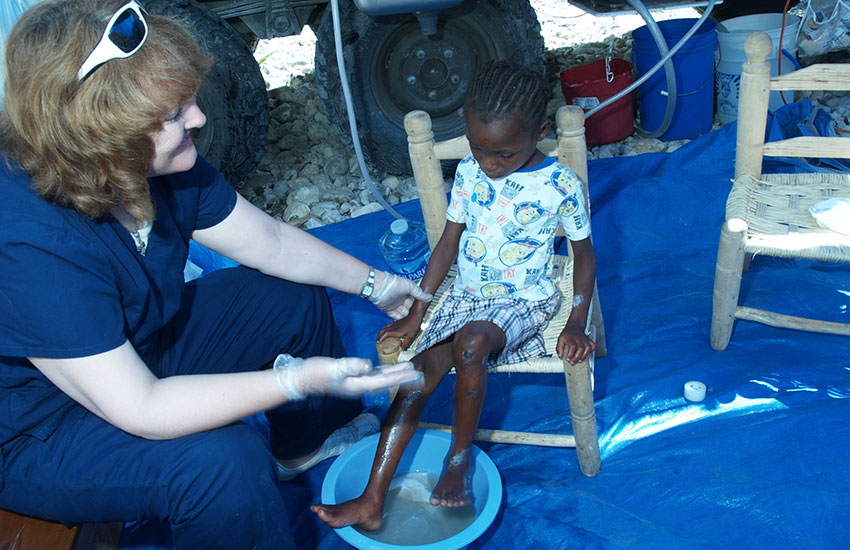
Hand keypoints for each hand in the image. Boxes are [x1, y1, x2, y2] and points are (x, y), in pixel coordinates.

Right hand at [273, 354, 423, 399]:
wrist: (302, 378)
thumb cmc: (315, 372)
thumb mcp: (332, 368)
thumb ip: (350, 367)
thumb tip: (367, 366)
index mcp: (359, 384)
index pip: (385, 380)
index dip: (401, 377)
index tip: (416, 374)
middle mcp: (361, 385)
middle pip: (388, 381)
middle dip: (405, 378)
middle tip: (422, 375)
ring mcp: (358, 382)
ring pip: (383, 378)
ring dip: (398, 374)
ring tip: (413, 370)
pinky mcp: (354, 376)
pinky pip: (376, 374)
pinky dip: (386, 372)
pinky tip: (392, 369)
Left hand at [369, 270, 431, 319]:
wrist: (379, 287)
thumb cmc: (394, 283)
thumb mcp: (410, 287)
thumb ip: (420, 293)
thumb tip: (430, 297)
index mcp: (407, 292)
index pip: (416, 300)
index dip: (420, 304)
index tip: (425, 309)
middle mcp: (402, 299)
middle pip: (410, 308)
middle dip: (414, 312)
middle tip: (419, 317)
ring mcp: (395, 305)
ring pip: (404, 314)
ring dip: (407, 317)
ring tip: (412, 321)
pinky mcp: (388, 310)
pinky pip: (396, 317)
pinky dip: (399, 319)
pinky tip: (404, 321)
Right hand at [377, 313, 423, 350]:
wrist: (415, 316)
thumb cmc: (413, 325)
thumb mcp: (411, 337)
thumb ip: (406, 344)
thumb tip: (402, 349)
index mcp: (396, 331)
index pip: (385, 334)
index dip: (380, 338)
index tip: (378, 342)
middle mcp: (393, 327)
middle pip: (382, 331)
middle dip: (379, 336)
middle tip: (378, 341)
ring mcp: (394, 324)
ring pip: (385, 328)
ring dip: (382, 333)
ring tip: (382, 337)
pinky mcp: (396, 322)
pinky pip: (389, 326)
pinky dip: (386, 329)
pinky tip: (390, 332)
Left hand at [556, 325, 595, 364]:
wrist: (574, 326)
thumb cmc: (567, 334)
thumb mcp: (560, 339)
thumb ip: (559, 348)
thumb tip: (560, 356)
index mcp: (571, 338)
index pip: (572, 346)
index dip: (570, 354)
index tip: (567, 359)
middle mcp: (579, 338)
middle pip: (581, 348)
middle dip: (577, 357)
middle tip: (572, 362)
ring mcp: (585, 339)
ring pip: (588, 348)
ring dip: (584, 356)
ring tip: (579, 360)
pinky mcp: (589, 340)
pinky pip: (593, 345)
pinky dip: (592, 350)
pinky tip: (587, 354)